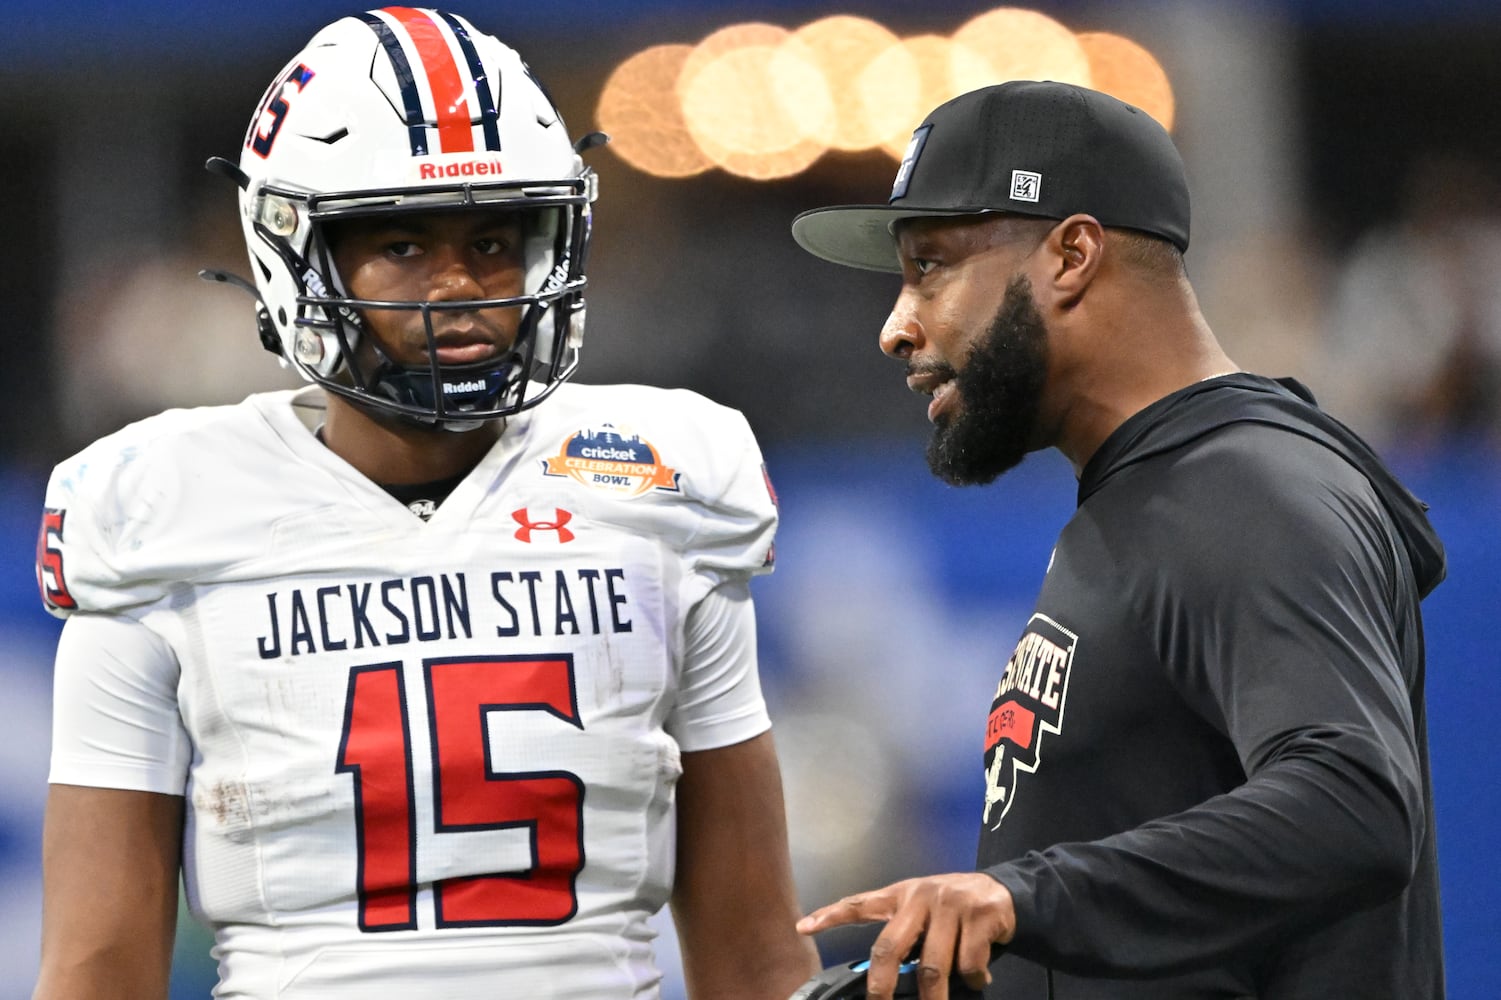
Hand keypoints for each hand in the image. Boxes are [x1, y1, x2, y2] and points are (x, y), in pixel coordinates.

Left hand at [795, 872, 1014, 999]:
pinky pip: (969, 963)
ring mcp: (950, 905)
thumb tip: (886, 979)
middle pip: (890, 947)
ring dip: (936, 997)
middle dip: (881, 985)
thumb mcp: (922, 909)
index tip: (803, 926)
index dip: (830, 915)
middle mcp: (921, 896)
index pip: (860, 904)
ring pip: (933, 966)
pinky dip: (973, 979)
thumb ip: (904, 933)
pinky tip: (978, 976)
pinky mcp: (980, 915)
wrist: (1004, 891)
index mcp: (901, 895)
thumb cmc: (953, 907)